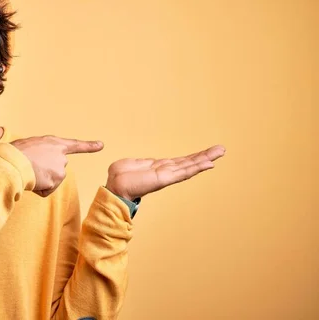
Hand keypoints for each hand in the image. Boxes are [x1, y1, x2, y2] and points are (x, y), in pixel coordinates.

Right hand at [11, 136, 103, 196]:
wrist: (14, 162)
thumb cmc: (15, 153)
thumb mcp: (32, 145)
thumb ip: (43, 152)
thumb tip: (42, 165)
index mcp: (55, 143)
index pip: (76, 145)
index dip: (89, 145)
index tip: (101, 145)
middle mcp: (61, 155)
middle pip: (58, 169)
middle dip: (46, 172)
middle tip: (31, 167)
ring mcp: (60, 169)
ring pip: (52, 181)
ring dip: (42, 181)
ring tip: (30, 172)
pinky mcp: (56, 180)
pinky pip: (46, 190)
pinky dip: (39, 189)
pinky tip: (32, 181)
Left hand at [106, 145, 225, 200]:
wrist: (115, 187)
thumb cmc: (120, 176)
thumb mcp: (132, 164)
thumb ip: (142, 162)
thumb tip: (146, 162)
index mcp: (159, 167)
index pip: (180, 161)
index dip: (193, 157)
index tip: (207, 152)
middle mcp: (166, 171)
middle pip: (189, 162)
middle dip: (205, 156)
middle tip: (221, 149)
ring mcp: (167, 175)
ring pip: (190, 166)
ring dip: (206, 159)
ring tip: (220, 152)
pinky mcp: (165, 179)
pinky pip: (184, 172)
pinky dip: (197, 167)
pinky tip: (209, 164)